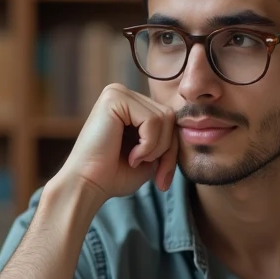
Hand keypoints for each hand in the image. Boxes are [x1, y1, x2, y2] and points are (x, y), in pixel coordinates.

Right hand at [55, 83, 178, 202]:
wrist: (87, 186)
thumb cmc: (114, 176)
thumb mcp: (151, 156)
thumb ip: (167, 139)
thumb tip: (192, 127)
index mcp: (129, 105)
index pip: (169, 120)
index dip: (171, 150)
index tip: (162, 180)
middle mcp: (122, 93)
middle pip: (170, 116)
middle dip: (167, 150)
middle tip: (154, 174)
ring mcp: (117, 92)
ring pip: (165, 118)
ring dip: (156, 148)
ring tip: (135, 160)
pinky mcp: (114, 98)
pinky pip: (153, 120)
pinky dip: (148, 145)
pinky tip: (130, 156)